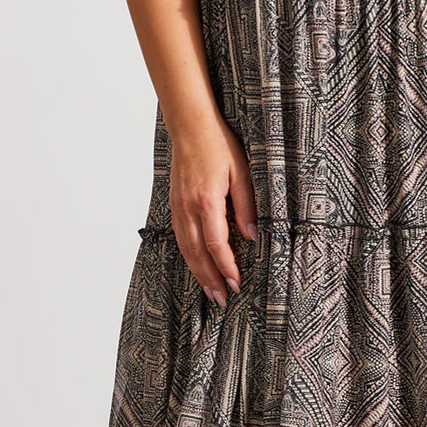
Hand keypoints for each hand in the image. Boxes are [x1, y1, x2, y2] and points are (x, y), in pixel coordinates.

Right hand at [167, 115, 257, 305]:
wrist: (190, 127)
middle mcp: (188, 208)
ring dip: (198, 273)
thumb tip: (252, 236)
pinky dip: (189, 257)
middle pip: (197, 253)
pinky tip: (197, 267)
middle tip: (223, 300)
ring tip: (210, 292)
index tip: (237, 283)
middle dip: (211, 279)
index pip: (216, 243)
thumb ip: (246, 206)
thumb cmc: (219, 145)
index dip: (226, 266)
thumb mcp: (242, 172)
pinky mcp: (174, 205)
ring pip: (185, 249)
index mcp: (207, 200)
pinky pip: (180, 238)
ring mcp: (178, 207)